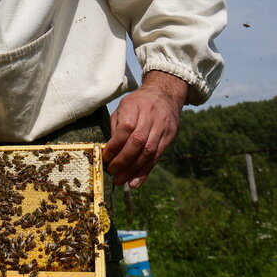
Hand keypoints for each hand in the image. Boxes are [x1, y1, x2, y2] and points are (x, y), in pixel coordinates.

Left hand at [103, 70, 187, 187]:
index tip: (106, 157)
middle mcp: (151, 117)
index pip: (126, 129)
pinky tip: (135, 181)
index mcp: (135, 106)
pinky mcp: (170, 137)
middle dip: (124, 161)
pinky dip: (145, 171)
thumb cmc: (137, 103)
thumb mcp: (123, 107)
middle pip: (138, 143)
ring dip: (134, 170)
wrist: (164, 95)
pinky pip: (157, 157)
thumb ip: (116, 127)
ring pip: (149, 152)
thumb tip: (108, 151)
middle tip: (112, 172)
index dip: (115, 145)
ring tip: (121, 180)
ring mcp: (162, 128)